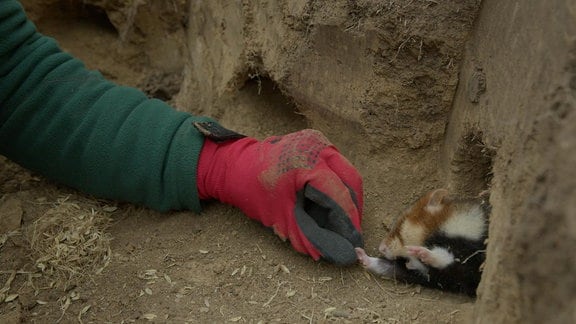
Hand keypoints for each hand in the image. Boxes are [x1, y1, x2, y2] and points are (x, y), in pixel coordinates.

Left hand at [197, 129, 363, 264]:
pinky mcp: (314, 141)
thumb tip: (323, 254)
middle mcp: (318, 146)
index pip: (339, 193)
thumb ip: (305, 236)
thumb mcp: (280, 216)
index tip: (353, 238)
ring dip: (347, 194)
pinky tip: (332, 201)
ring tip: (344, 218)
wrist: (233, 167)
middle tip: (352, 230)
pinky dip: (336, 182)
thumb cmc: (252, 189)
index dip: (349, 218)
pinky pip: (334, 164)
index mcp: (309, 163)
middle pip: (350, 178)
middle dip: (353, 206)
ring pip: (345, 170)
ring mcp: (317, 140)